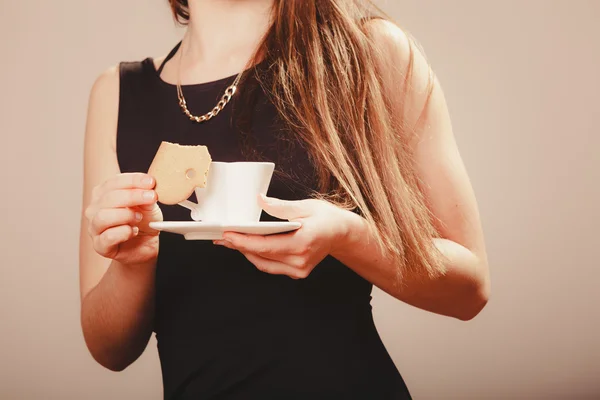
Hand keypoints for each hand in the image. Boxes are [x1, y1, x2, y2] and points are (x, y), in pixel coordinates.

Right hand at [84, 173, 162, 264]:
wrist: (145, 245)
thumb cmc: (143, 222)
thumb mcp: (148, 204)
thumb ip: (147, 195)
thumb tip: (149, 187)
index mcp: (104, 193)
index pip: (114, 182)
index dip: (133, 180)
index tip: (151, 182)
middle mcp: (95, 209)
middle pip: (109, 198)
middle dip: (133, 196)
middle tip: (152, 197)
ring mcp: (95, 227)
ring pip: (103, 217)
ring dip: (126, 215)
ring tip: (139, 218)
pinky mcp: (100, 245)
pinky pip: (108, 237)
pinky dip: (123, 232)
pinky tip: (133, 231)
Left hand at [214, 194, 353, 278]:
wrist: (344, 234)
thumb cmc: (327, 218)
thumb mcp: (306, 206)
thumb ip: (280, 206)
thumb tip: (259, 200)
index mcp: (303, 243)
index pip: (266, 246)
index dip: (243, 241)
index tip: (227, 235)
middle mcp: (300, 260)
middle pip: (261, 256)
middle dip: (239, 245)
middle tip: (221, 236)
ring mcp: (299, 269)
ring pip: (264, 264)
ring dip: (246, 252)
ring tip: (230, 241)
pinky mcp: (298, 272)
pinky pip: (271, 266)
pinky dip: (258, 257)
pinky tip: (247, 247)